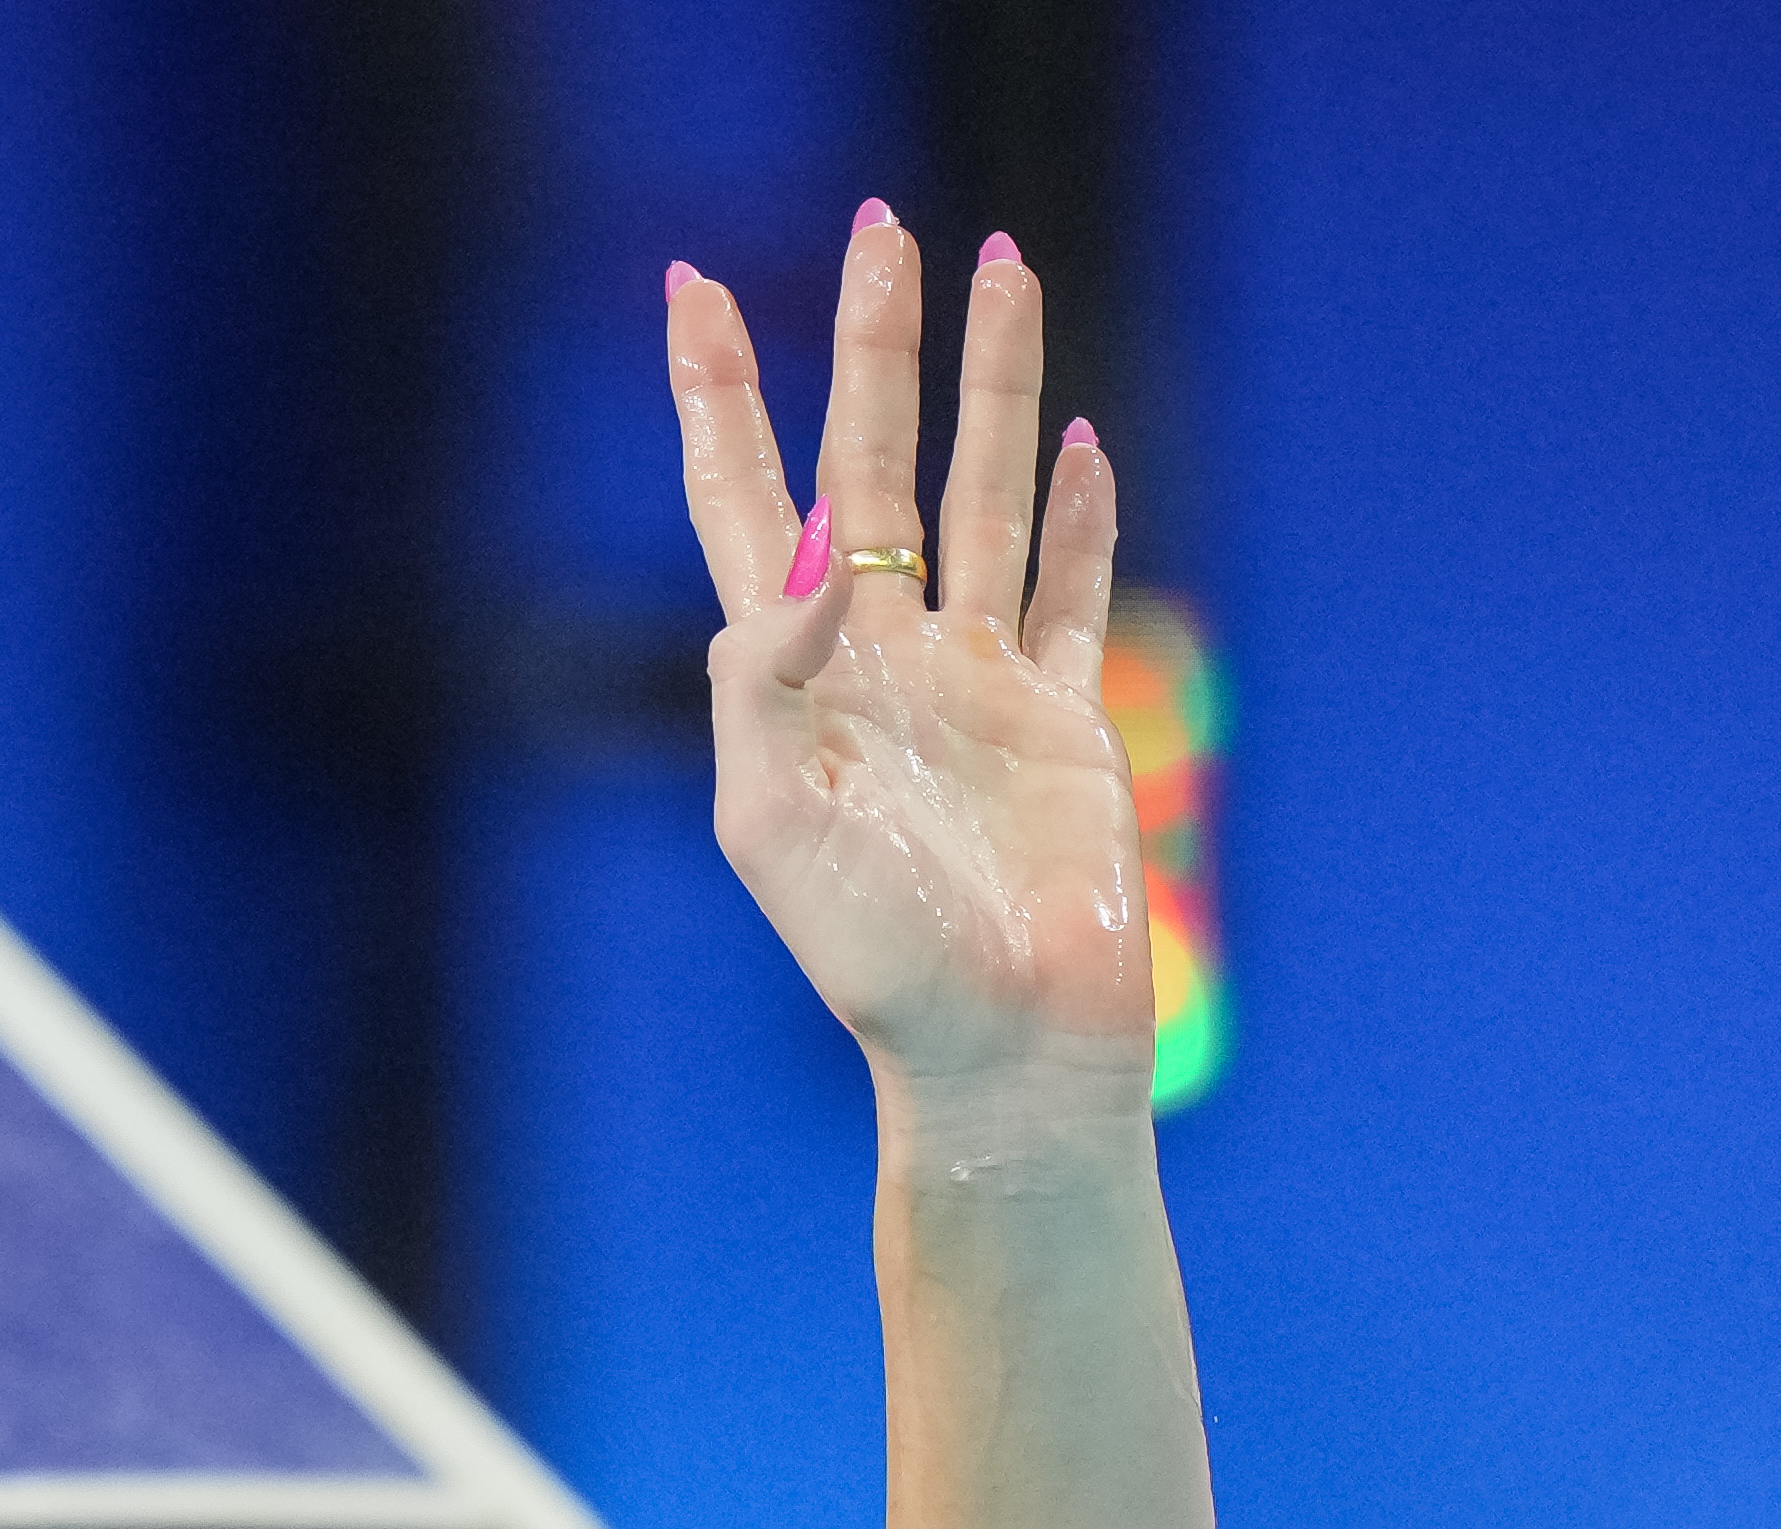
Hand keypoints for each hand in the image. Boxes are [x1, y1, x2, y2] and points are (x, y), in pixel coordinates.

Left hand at [664, 217, 1152, 1129]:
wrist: (1004, 1053)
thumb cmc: (877, 966)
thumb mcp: (775, 825)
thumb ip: (766, 682)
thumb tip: (816, 555)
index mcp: (797, 677)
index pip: (748, 500)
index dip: (720, 395)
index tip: (696, 289)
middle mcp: (883, 658)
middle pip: (873, 460)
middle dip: (873, 343)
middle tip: (881, 223)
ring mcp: (977, 682)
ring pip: (986, 492)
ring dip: (992, 383)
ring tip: (1002, 268)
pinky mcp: (1064, 720)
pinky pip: (1071, 590)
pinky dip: (1084, 515)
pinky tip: (1081, 440)